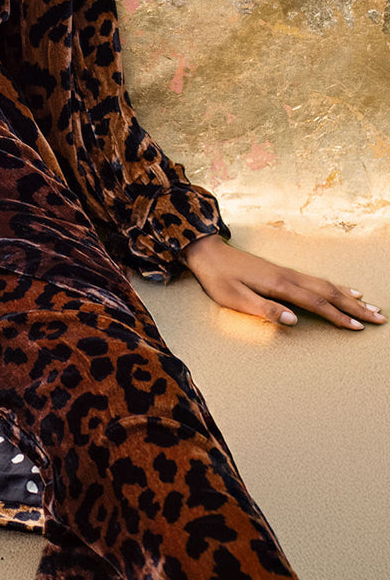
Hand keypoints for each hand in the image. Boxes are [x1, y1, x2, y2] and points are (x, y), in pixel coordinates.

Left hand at [181, 232, 385, 330]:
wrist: (206, 252)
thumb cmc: (217, 278)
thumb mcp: (235, 298)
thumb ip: (264, 309)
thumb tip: (294, 320)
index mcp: (278, 285)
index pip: (315, 302)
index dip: (338, 316)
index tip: (358, 327)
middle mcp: (287, 276)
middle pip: (327, 291)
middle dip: (353, 306)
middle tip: (378, 318)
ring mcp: (285, 272)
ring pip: (324, 284)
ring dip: (347, 296)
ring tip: (368, 305)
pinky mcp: (281, 272)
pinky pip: (315, 280)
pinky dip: (333, 286)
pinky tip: (340, 289)